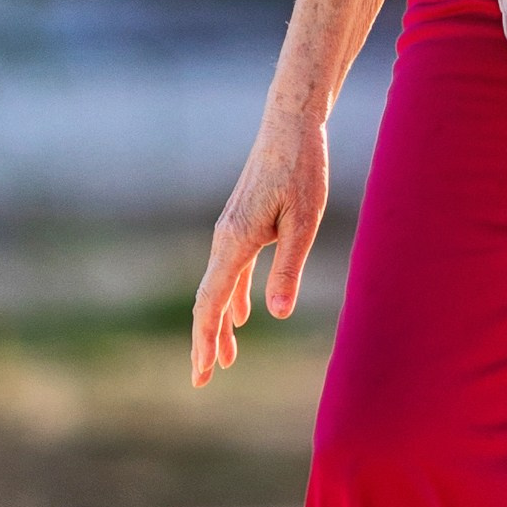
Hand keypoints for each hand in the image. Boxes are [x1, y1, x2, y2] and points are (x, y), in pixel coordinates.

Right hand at [191, 108, 328, 386]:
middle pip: (207, 300)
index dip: (205, 341)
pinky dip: (232, 298)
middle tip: (203, 380)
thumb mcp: (304, 221)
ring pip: (217, 287)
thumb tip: (275, 313)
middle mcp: (224, 239)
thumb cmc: (302, 170)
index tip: (202, 374)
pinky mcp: (242, 224)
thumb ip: (288, 267)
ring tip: (225, 360)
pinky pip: (230, 271)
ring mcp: (230, 232)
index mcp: (235, 242)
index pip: (211, 302)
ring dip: (219, 324)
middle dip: (204, 341)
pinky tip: (242, 316)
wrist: (291, 125)